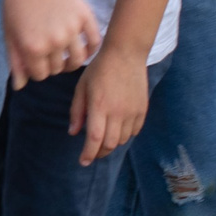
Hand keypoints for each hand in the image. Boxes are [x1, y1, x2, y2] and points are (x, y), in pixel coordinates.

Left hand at [0, 0, 100, 86]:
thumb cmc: (17, 5)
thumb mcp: (10, 34)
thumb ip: (16, 62)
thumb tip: (20, 87)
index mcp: (33, 48)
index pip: (40, 75)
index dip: (37, 70)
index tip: (35, 61)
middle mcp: (54, 42)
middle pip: (58, 68)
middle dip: (52, 64)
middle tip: (48, 53)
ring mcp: (72, 30)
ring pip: (78, 60)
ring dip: (71, 61)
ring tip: (66, 54)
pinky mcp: (85, 17)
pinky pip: (94, 42)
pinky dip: (91, 49)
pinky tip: (84, 48)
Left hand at [69, 45, 148, 164]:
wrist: (125, 54)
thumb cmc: (99, 69)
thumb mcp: (81, 88)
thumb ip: (77, 111)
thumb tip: (73, 133)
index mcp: (99, 106)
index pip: (94, 139)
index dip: (88, 154)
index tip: (83, 161)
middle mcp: (117, 111)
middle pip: (110, 144)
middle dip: (99, 153)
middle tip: (92, 154)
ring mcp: (132, 111)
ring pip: (122, 139)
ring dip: (112, 145)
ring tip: (103, 141)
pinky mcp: (142, 109)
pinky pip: (134, 131)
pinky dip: (125, 135)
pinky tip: (117, 131)